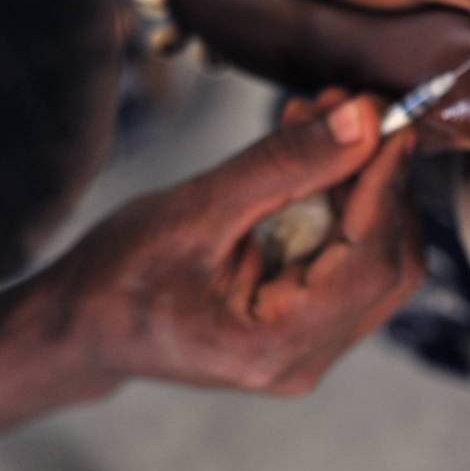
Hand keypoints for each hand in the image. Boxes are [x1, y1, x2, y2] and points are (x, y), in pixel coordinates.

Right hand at [48, 92, 421, 394]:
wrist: (79, 325)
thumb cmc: (118, 276)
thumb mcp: (197, 208)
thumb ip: (285, 165)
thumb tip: (364, 121)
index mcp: (277, 346)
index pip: (370, 261)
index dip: (388, 185)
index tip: (390, 118)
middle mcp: (307, 360)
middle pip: (390, 265)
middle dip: (378, 181)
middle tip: (352, 109)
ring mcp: (312, 349)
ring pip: (377, 261)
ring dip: (362, 187)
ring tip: (323, 121)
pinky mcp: (309, 328)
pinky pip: (350, 263)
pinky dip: (343, 207)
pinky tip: (315, 158)